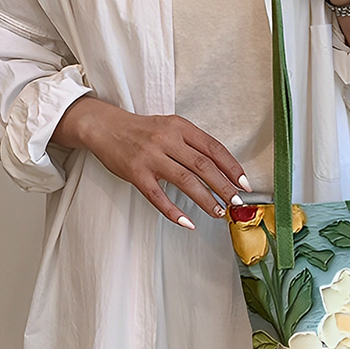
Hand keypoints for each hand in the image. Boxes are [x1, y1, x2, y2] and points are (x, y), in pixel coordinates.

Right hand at [52, 97, 248, 227]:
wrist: (105, 127)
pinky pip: (158, 196)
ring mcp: (150, 157)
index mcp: (180, 127)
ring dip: (205, 199)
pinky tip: (188, 222)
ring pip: (185, 181)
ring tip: (218, 212)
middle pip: (202, 166)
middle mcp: (167, 139)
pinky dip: (174, 211)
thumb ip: (193, 144)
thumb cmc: (143, 131)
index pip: (213, 148)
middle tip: (236, 202)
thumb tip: (223, 170)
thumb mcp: (170, 128)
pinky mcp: (136, 173)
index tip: (244, 183)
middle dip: (223, 186)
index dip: (231, 167)